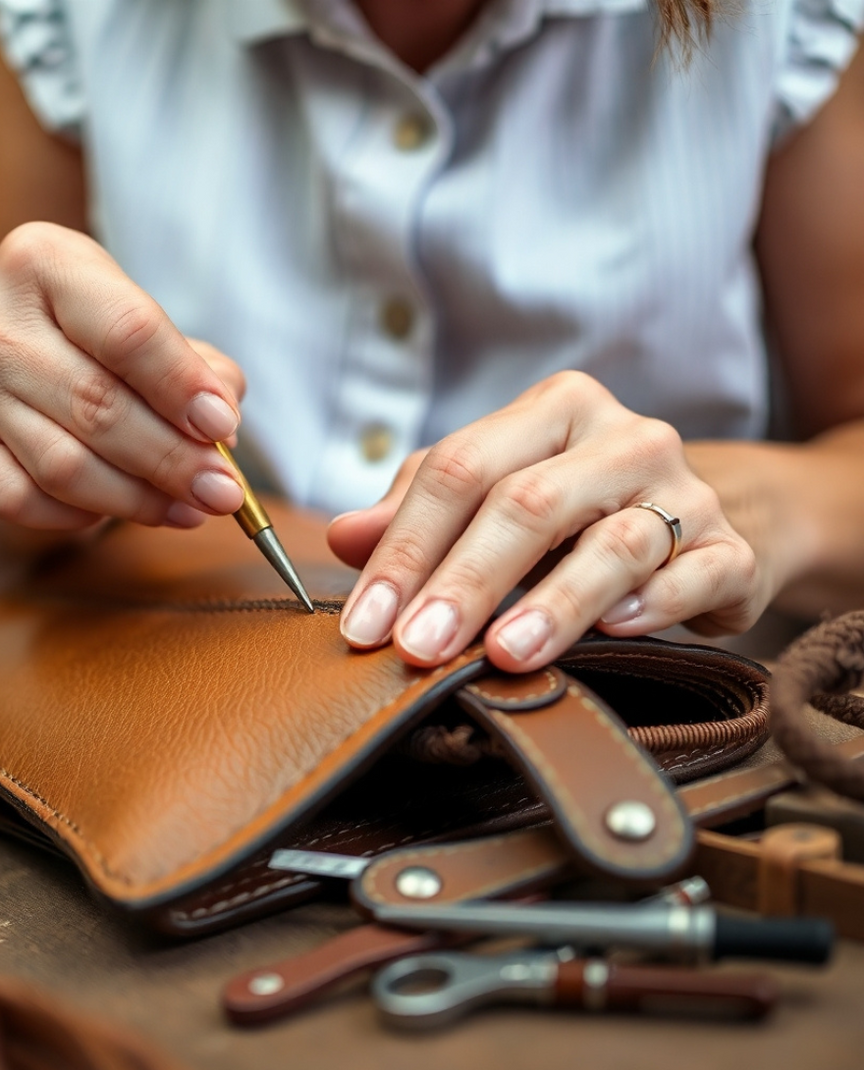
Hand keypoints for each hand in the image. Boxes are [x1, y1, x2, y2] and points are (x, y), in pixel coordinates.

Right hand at [0, 223, 246, 531]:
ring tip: (190, 510)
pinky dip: (78, 517)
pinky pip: (20, 501)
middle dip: (173, 459)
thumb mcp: (154, 335)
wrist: (12, 369)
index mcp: (43, 261)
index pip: (127, 330)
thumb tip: (218, 429)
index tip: (223, 428)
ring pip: (63, 466)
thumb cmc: (99, 348)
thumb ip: (199, 372)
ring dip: (138, 499)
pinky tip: (117, 510)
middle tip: (222, 492)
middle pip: (97, 405)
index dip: (181, 386)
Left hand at [328, 371, 765, 670]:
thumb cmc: (572, 508)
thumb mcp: (491, 493)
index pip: (459, 469)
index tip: (365, 622)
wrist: (697, 519)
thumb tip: (343, 537)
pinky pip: (699, 574)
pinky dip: (658, 604)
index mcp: (553, 411)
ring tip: (504, 652)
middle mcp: (621, 438)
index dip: (404, 548)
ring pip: (615, 543)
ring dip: (554, 603)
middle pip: (528, 504)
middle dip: (465, 582)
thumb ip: (419, 508)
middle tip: (418, 648)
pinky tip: (617, 630)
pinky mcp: (732, 549)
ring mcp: (684, 492)